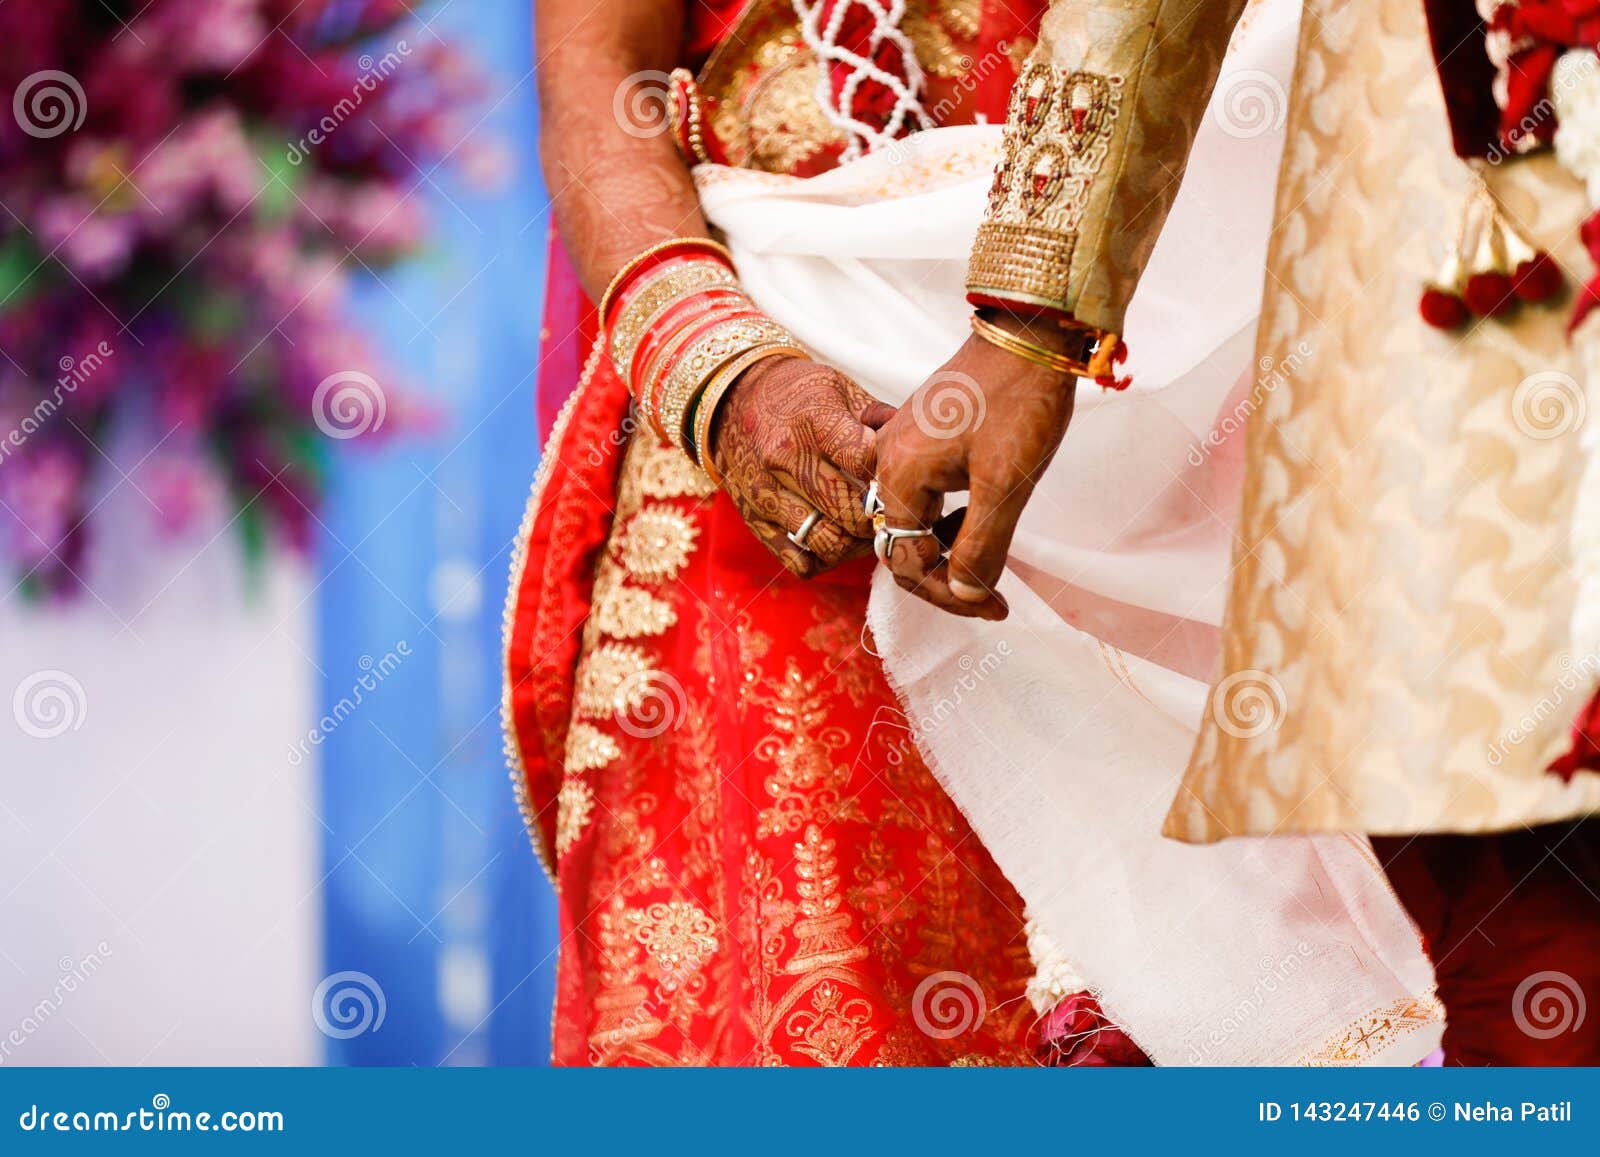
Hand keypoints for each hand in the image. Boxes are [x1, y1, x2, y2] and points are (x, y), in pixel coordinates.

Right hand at [710, 355, 895, 576]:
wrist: (733, 398)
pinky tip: (836, 538)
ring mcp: (766, 494)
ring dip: (857, 544)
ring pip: (828, 543)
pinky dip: (825, 559)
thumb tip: (920, 447)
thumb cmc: (798, 393)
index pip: (865, 462)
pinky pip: (799, 562)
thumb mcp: (839, 388)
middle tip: (892, 512)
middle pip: (850, 511)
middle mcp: (784, 459)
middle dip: (880, 517)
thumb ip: (880, 420)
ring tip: (867, 529)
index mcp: (812, 421)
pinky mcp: (755, 521)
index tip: (901, 476)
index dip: (891, 475)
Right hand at [872, 323, 1077, 618]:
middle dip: (947, 578)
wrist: (1029, 335)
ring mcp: (900, 445)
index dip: (951, 596)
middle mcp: (886, 462)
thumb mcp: (1004, 486)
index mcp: (896, 477)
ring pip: (913, 520)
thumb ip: (981, 550)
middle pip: (903, 545)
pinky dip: (947, 518)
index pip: (908, 563)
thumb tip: (967, 595)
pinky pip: (920, 493)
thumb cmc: (1017, 402)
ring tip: (987, 564)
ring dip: (947, 550)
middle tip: (991, 597)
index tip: (994, 608)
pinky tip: (975, 521)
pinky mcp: (919, 434)